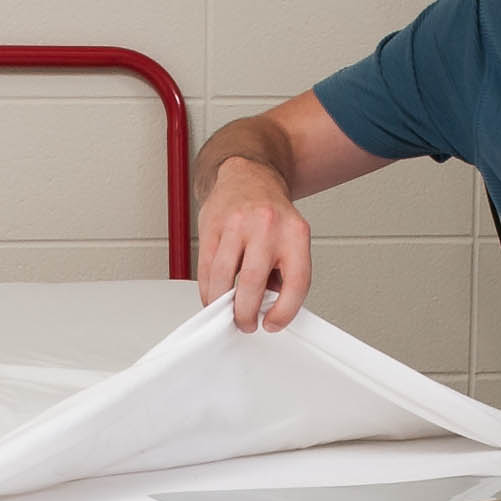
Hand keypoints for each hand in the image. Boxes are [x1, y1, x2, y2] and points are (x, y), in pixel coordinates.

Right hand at [197, 156, 312, 331]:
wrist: (249, 177)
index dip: (284, 312)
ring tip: (226, 311)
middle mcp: (267, 226)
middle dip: (246, 313)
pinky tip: (213, 294)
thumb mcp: (292, 240)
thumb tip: (269, 308)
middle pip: (253, 282)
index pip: (296, 282)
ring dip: (222, 303)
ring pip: (223, 277)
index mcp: (295, 233)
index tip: (272, 323)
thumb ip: (285, 274)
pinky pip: (205, 267)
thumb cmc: (272, 214)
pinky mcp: (211, 224)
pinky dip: (207, 288)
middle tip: (245, 322)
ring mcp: (237, 224)